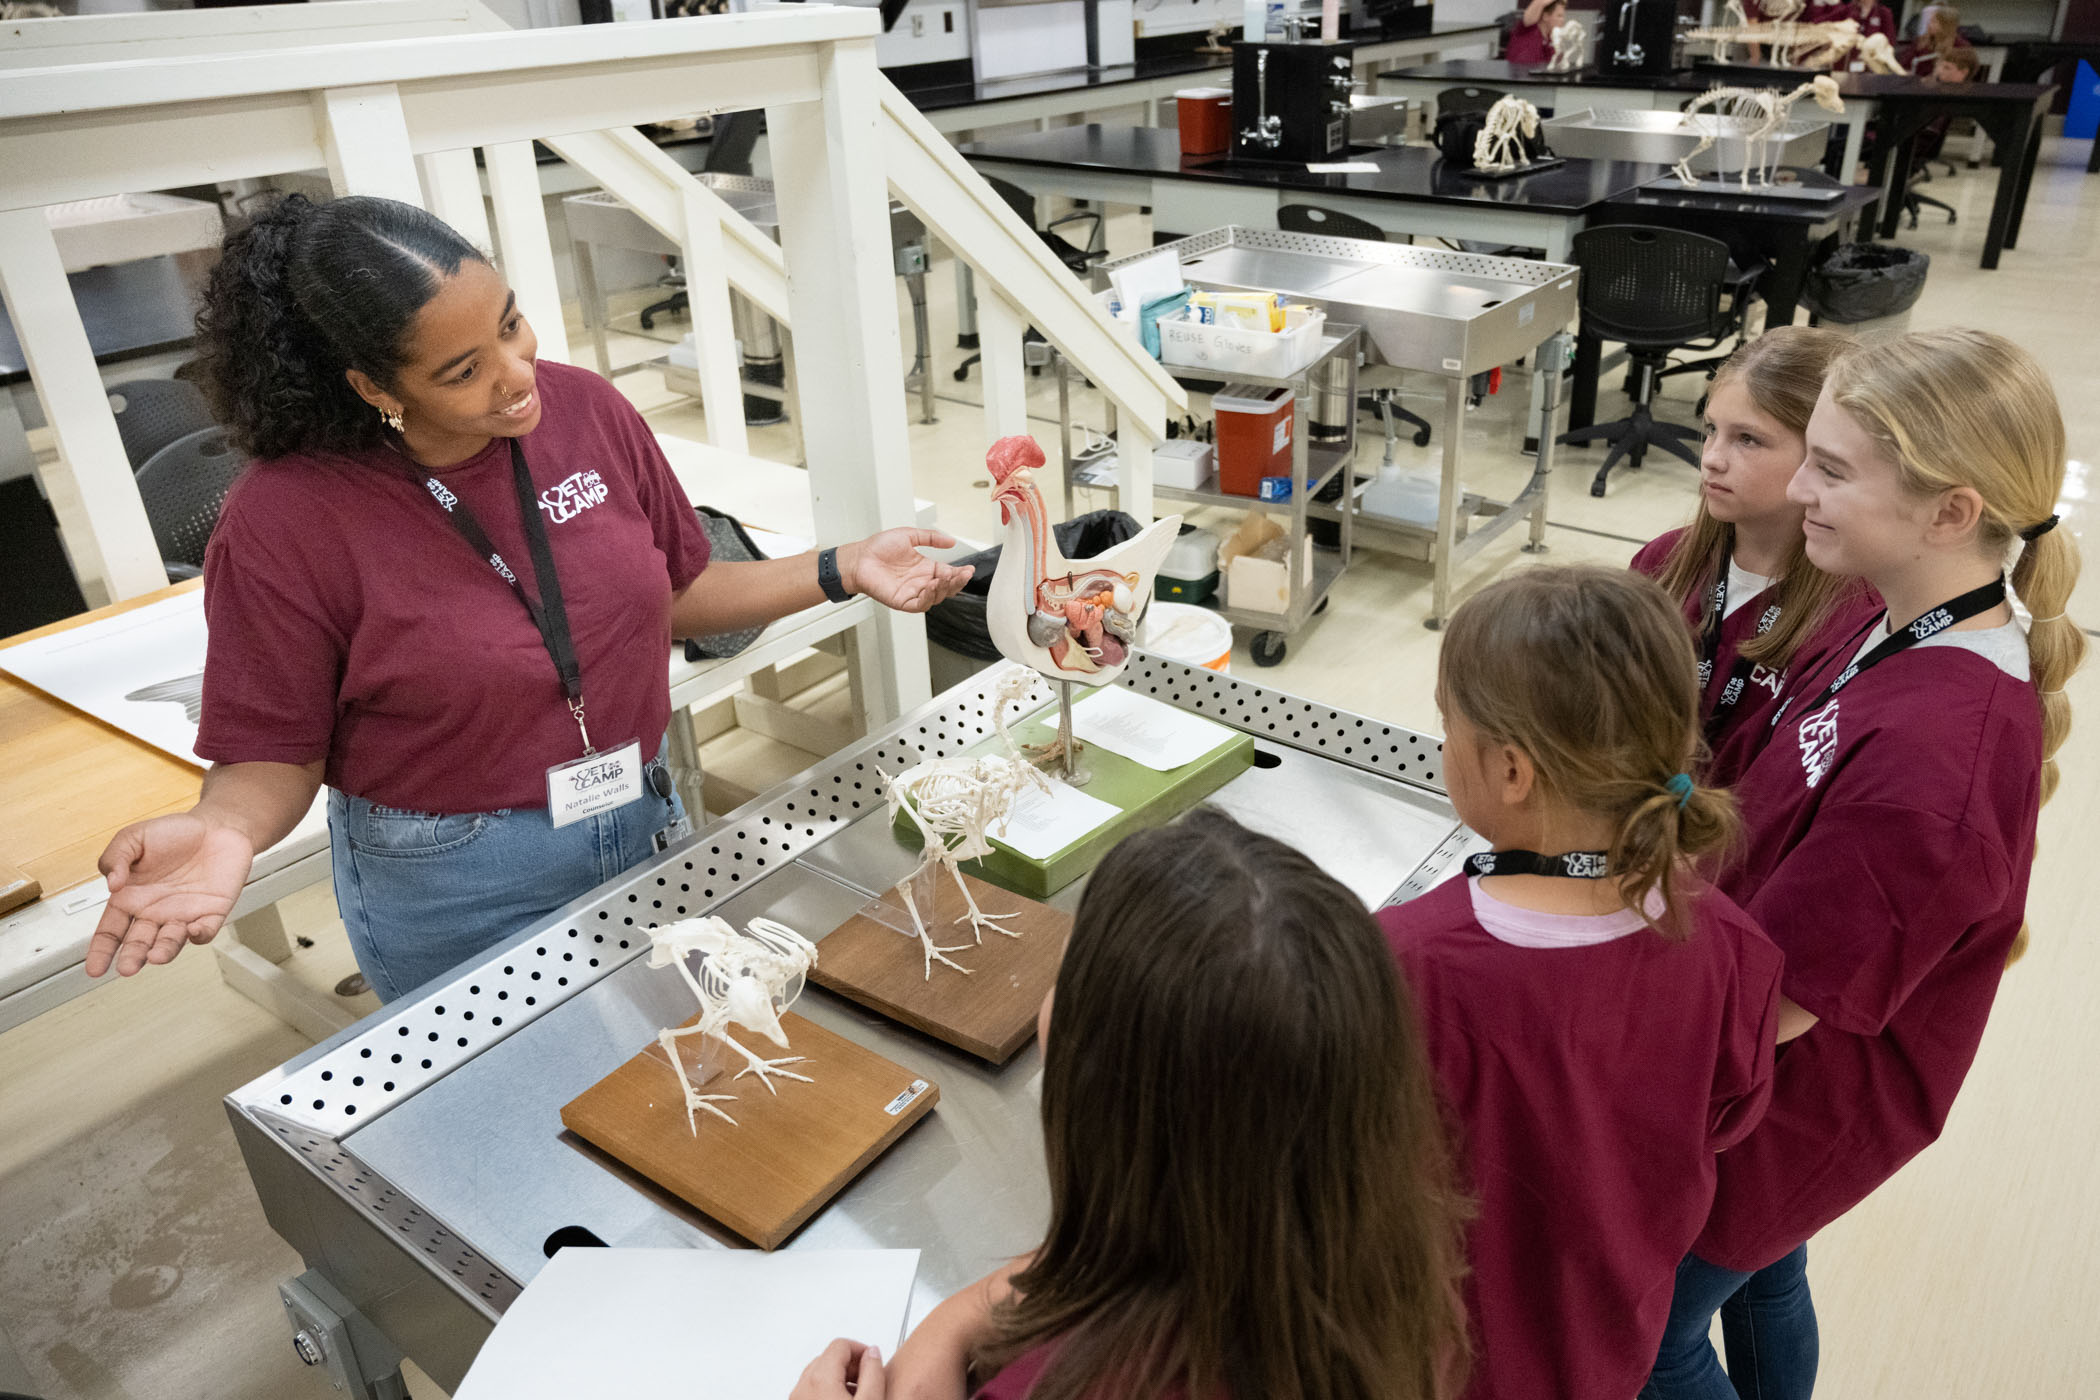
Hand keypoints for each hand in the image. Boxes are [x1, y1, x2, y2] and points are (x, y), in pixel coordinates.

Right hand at [86, 813, 256, 977]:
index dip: (101, 951)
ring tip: (156, 956)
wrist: (217, 826)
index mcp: (131, 898)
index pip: (110, 931)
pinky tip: (193, 931)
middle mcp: (155, 912)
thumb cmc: (174, 833)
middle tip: (127, 967)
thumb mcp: (133, 837)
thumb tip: (111, 884)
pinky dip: (200, 934)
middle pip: (139, 943)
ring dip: (164, 951)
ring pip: (170, 942)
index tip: (94, 969)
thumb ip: (115, 858)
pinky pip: (205, 930)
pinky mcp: (211, 912)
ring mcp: (183, 915)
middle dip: (132, 957)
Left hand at [791, 1339, 885, 1399]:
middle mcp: (802, 1388)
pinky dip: (829, 1390)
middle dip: (851, 1364)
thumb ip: (873, 1373)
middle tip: (868, 1379)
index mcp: (819, 1380)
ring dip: (840, 1378)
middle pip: (828, 1358)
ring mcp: (797, 1399)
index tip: (873, 1362)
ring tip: (858, 1394)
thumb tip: (872, 1353)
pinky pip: (812, 1390)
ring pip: (819, 1374)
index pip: (840, 1344)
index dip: (861, 1349)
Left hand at [841, 530, 973, 613]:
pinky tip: (932, 586)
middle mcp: (921, 582)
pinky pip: (920, 604)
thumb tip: (951, 541)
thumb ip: (931, 537)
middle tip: (963, 574)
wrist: (859, 557)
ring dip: (945, 589)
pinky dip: (929, 598)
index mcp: (925, 568)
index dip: (960, 573)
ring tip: (947, 578)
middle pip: (946, 588)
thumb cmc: (878, 548)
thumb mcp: (909, 535)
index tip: (969, 569)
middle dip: (957, 582)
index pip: (948, 573)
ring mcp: (913, 593)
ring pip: (936, 597)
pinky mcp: (902, 602)